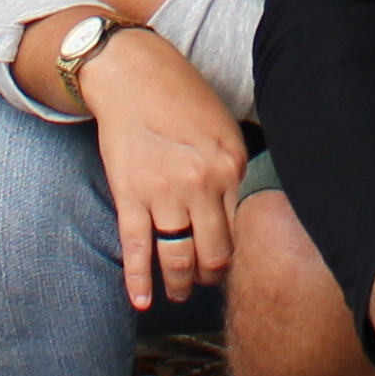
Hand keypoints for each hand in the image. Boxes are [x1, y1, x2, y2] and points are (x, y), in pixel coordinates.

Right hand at [81, 28, 247, 313]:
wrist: (132, 74)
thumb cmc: (180, 96)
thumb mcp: (223, 127)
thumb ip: (235, 169)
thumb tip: (244, 211)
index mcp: (231, 165)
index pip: (242, 229)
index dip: (238, 255)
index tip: (233, 265)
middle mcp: (202, 183)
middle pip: (214, 253)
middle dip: (210, 276)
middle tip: (205, 283)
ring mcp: (164, 192)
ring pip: (178, 257)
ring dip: (179, 284)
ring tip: (178, 293)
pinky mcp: (130, 195)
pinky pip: (137, 248)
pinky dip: (138, 281)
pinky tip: (141, 301)